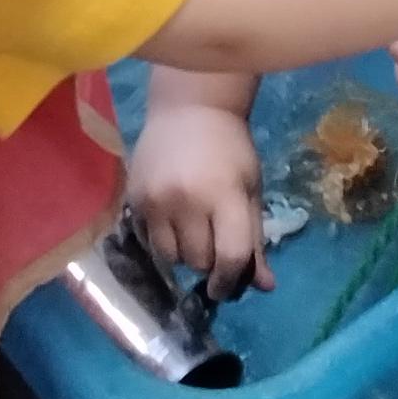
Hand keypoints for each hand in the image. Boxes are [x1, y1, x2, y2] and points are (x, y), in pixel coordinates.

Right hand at [126, 94, 270, 295]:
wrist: (188, 109)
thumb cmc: (229, 149)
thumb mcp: (250, 189)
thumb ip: (254, 239)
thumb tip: (264, 286)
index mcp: (224, 194)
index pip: (229, 255)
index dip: (231, 281)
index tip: (227, 289)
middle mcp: (186, 199)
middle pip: (198, 261)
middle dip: (209, 261)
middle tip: (214, 242)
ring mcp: (155, 199)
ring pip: (170, 258)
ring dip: (184, 254)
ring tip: (192, 231)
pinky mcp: (133, 198)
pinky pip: (147, 240)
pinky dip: (162, 240)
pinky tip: (172, 221)